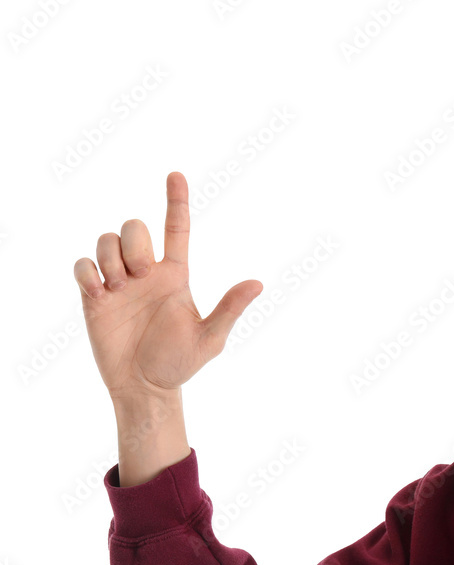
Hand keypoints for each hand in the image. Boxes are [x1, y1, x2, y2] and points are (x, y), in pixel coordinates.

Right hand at [73, 171, 262, 400]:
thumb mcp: (211, 338)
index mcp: (175, 275)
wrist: (145, 387)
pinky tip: (100, 294)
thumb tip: (258, 283)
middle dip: (134, 245)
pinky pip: (82, 264)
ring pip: (106, 240)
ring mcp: (118, 281)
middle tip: (139, 277)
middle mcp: (146, 272)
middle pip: (133, 227)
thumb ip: (230, 309)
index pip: (176, 229)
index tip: (176, 174)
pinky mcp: (93, 295)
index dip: (176, 201)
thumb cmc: (180, 362)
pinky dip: (88, 273)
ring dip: (111, 261)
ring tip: (120, 290)